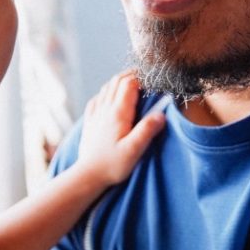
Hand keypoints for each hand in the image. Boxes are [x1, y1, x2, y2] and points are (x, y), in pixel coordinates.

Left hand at [77, 70, 165, 186]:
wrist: (87, 175)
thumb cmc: (112, 165)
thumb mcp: (133, 150)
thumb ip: (146, 130)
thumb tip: (161, 114)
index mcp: (118, 113)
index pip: (128, 83)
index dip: (141, 76)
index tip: (152, 77)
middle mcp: (105, 109)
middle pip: (117, 81)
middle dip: (131, 74)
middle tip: (144, 75)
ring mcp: (96, 114)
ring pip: (106, 87)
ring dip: (119, 81)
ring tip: (132, 82)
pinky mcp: (90, 121)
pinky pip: (97, 98)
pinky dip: (106, 91)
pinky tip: (110, 96)